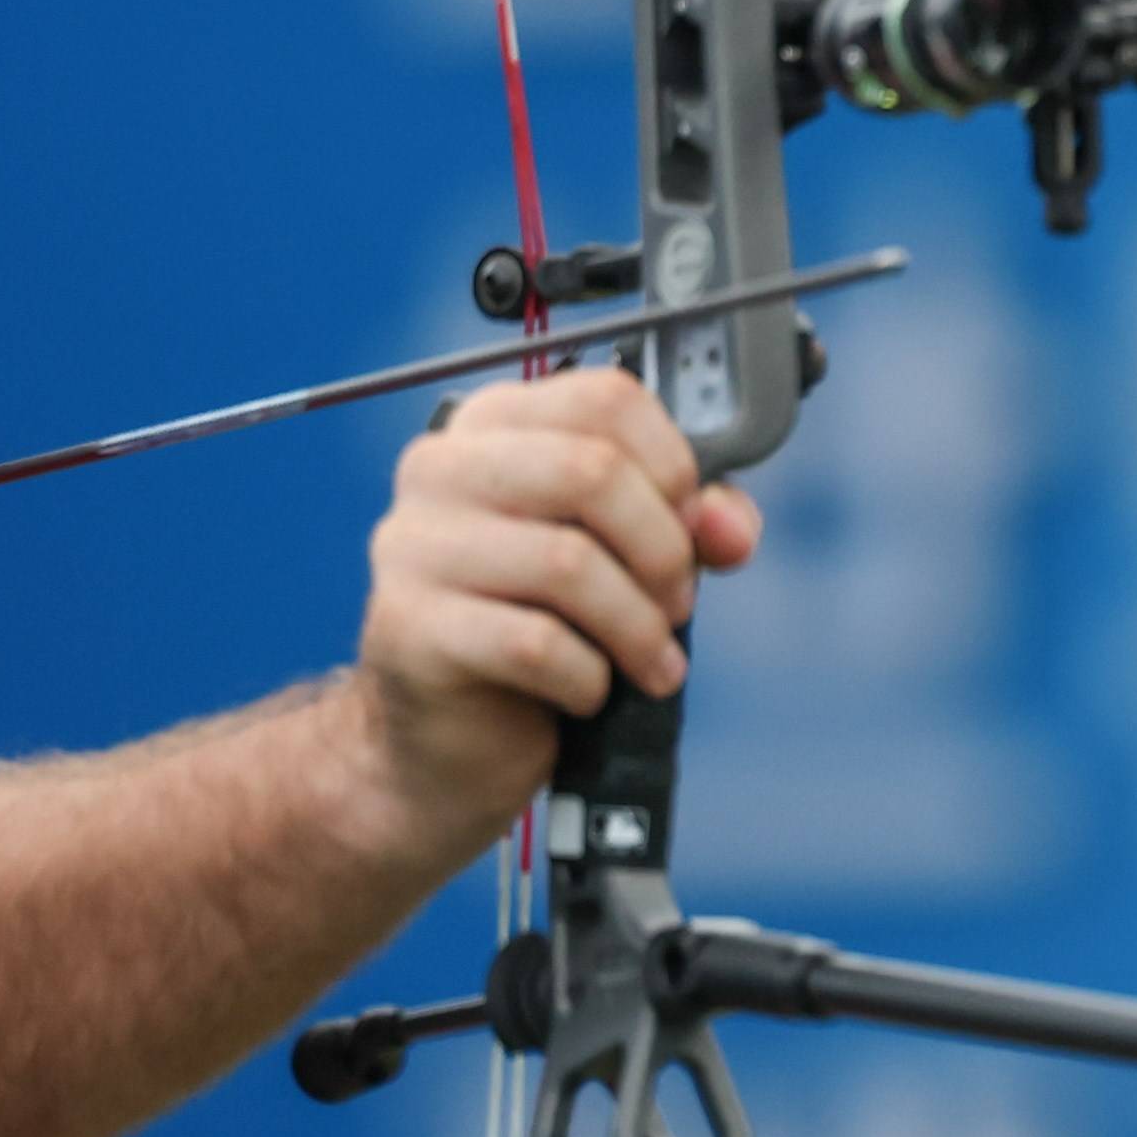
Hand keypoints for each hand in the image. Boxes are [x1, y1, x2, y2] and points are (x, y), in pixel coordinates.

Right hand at [354, 367, 761, 830]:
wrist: (450, 736)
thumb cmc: (532, 628)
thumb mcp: (618, 560)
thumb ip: (682, 525)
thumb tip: (728, 527)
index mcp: (491, 427)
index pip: (602, 399)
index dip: (672, 464)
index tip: (689, 523)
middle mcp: (440, 469)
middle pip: (589, 471)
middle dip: (661, 550)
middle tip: (676, 604)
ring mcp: (412, 546)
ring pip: (567, 563)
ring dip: (637, 626)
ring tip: (653, 662)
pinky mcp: (408, 626)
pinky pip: (533, 643)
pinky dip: (587, 677)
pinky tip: (589, 692)